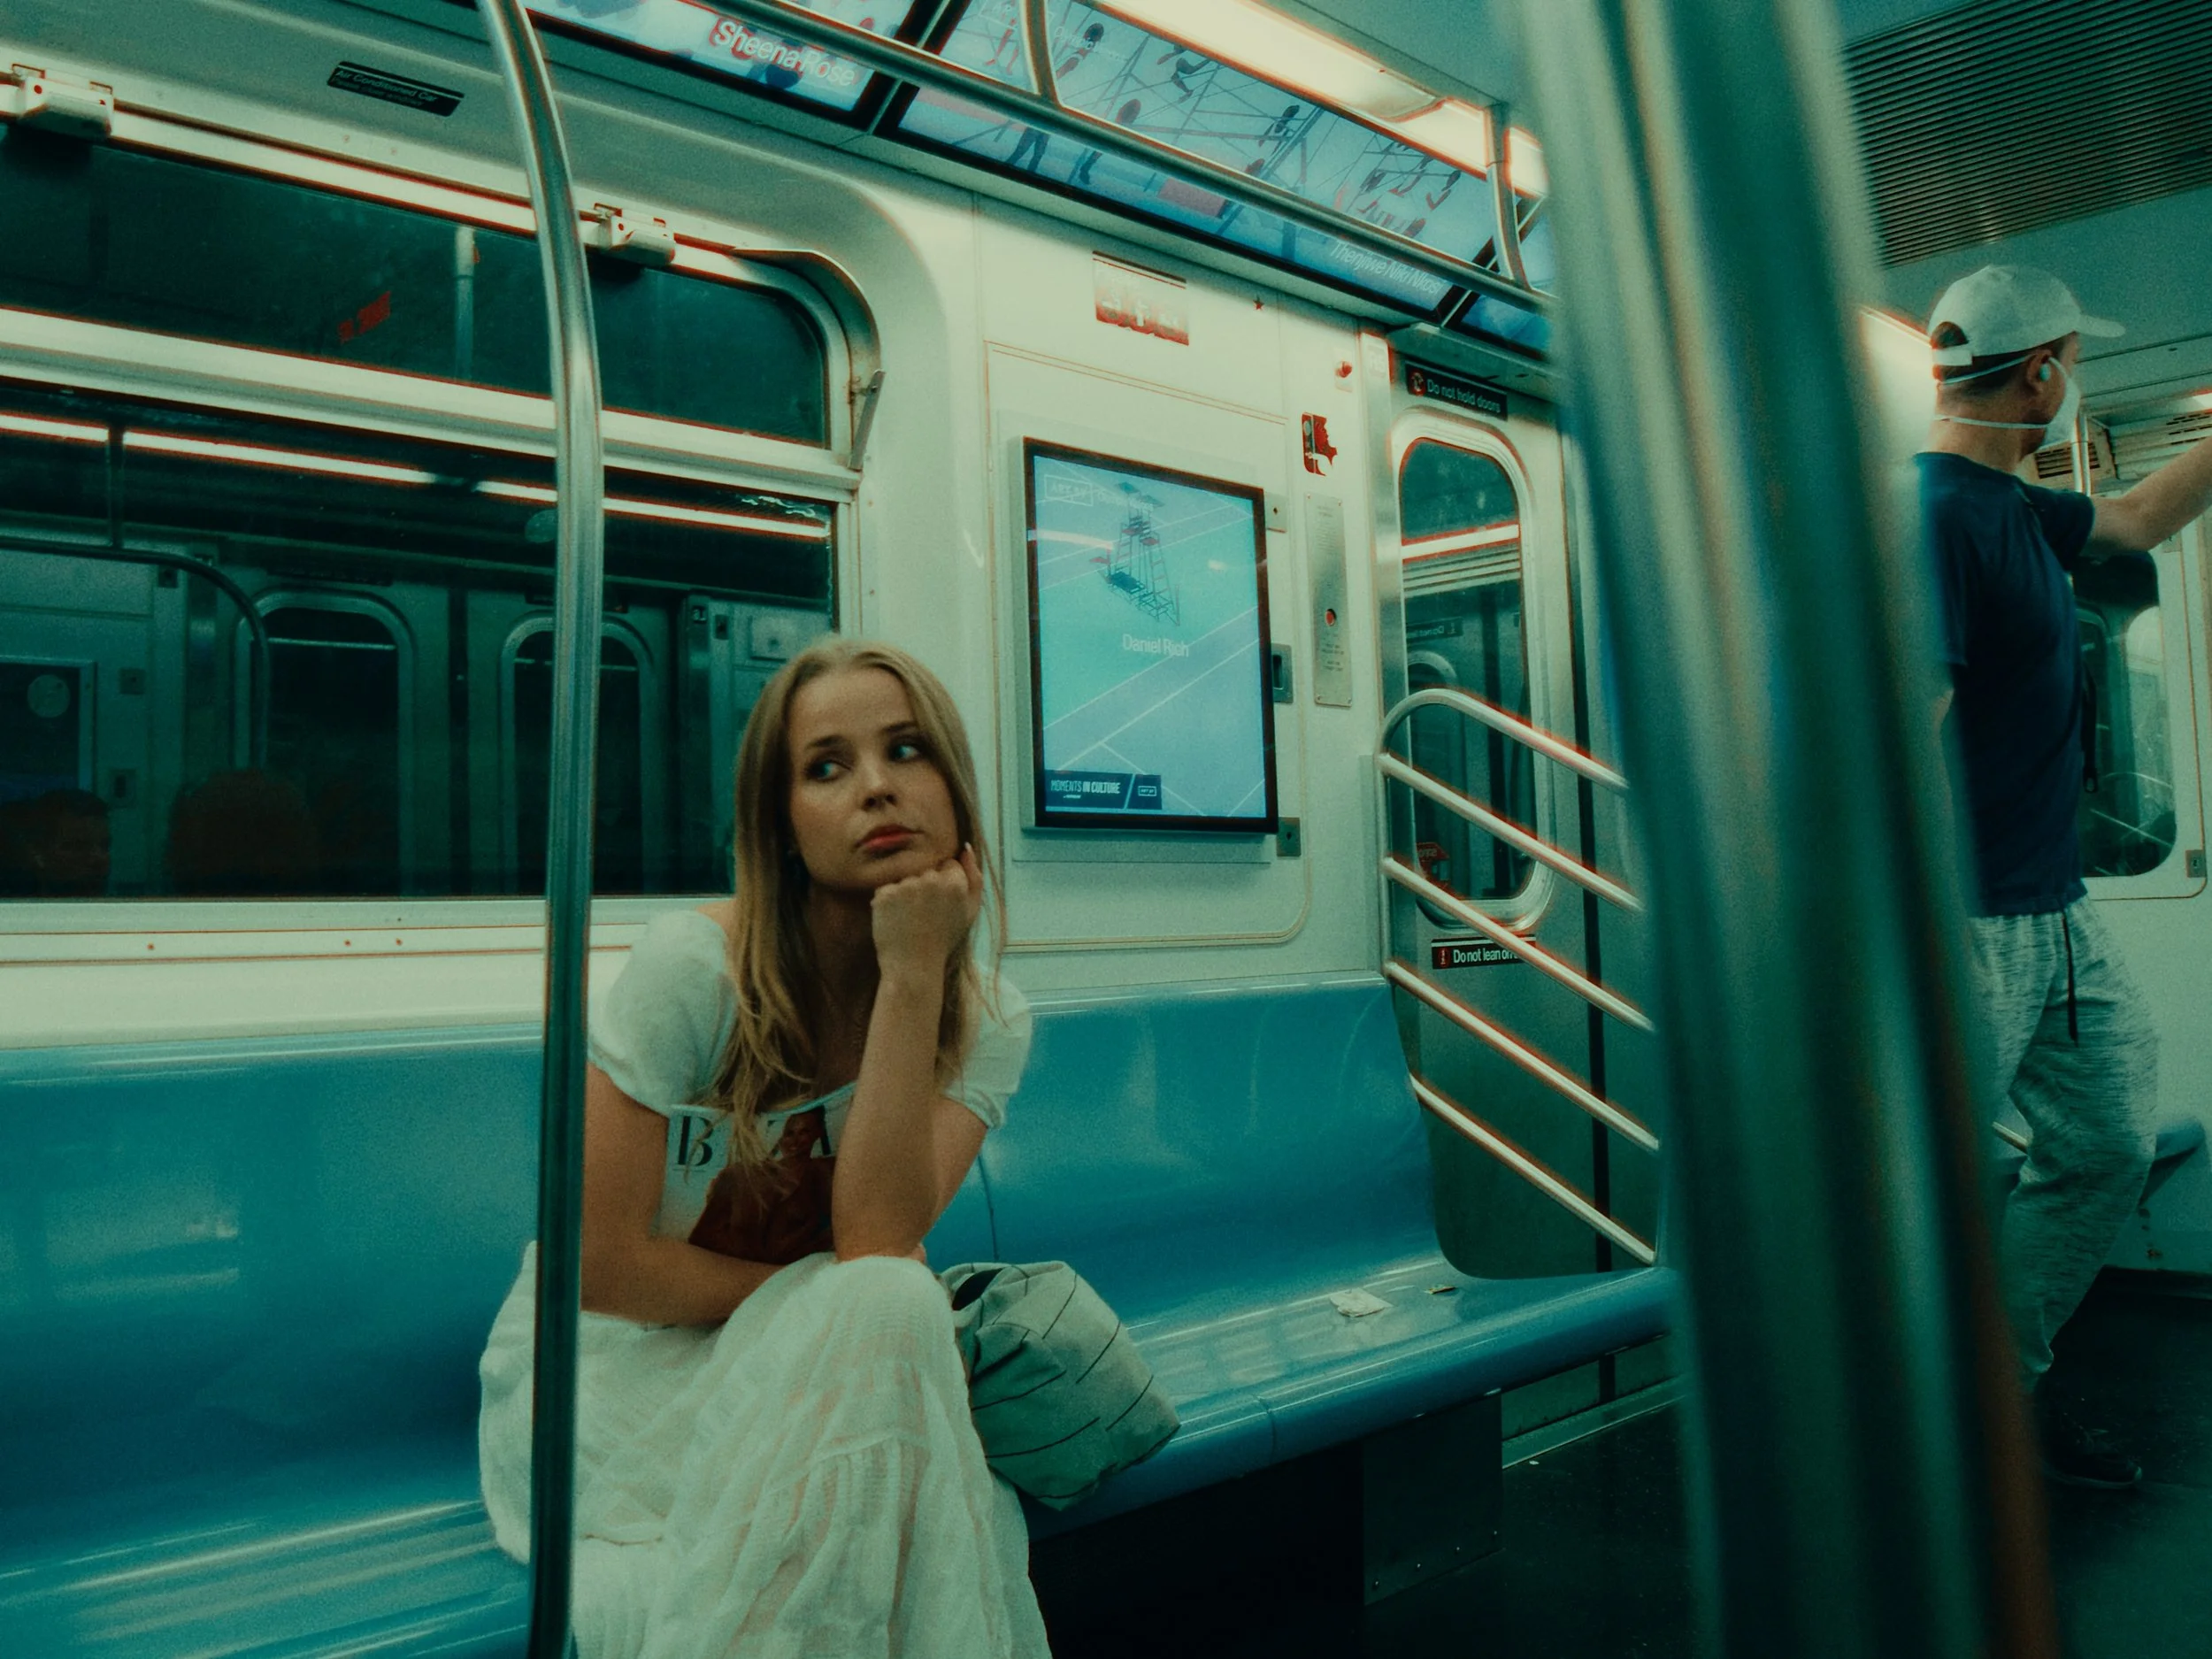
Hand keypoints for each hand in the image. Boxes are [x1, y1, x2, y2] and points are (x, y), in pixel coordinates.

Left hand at [870, 843, 981, 977]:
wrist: (914, 967)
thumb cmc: (944, 940)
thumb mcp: (970, 911)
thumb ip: (974, 877)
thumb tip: (966, 846)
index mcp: (955, 883)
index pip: (948, 865)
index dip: (945, 884)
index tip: (942, 905)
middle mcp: (931, 880)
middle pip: (926, 870)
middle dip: (925, 887)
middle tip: (926, 915)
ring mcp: (906, 886)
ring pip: (906, 879)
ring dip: (906, 894)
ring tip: (910, 919)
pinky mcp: (884, 894)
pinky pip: (887, 889)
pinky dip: (888, 902)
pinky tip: (896, 921)